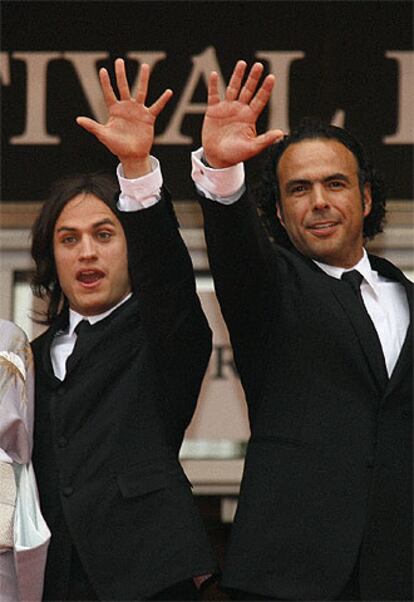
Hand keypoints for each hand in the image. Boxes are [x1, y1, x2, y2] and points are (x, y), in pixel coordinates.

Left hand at [76, 58, 172, 177]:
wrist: (132, 156)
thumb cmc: (117, 146)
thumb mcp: (104, 135)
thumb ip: (92, 126)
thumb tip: (78, 119)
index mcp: (114, 110)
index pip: (109, 93)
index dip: (105, 82)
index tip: (103, 70)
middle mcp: (126, 107)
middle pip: (123, 87)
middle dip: (121, 74)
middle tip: (119, 61)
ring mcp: (138, 111)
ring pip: (141, 92)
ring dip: (143, 79)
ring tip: (145, 66)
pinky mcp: (148, 118)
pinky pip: (157, 107)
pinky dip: (163, 100)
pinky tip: (169, 92)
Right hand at [202, 60, 283, 167]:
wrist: (217, 158)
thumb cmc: (236, 155)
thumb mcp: (252, 148)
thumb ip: (266, 140)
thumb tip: (281, 134)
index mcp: (250, 117)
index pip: (260, 100)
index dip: (265, 89)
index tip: (271, 77)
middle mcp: (239, 110)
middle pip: (248, 90)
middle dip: (253, 78)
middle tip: (259, 65)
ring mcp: (226, 108)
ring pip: (233, 88)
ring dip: (237, 76)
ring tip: (242, 63)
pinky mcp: (213, 111)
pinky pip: (213, 95)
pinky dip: (213, 85)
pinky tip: (214, 74)